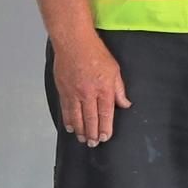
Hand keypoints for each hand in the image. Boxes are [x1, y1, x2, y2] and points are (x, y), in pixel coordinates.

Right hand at [52, 31, 130, 146]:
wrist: (74, 43)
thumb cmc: (97, 54)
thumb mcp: (115, 70)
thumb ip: (119, 89)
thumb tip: (125, 104)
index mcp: (104, 88)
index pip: (105, 113)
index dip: (105, 127)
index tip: (105, 137)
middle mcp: (88, 93)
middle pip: (90, 118)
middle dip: (92, 133)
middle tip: (93, 144)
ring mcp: (73, 92)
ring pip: (77, 116)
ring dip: (80, 130)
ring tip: (82, 139)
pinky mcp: (63, 89)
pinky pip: (66, 109)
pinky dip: (68, 119)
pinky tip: (70, 127)